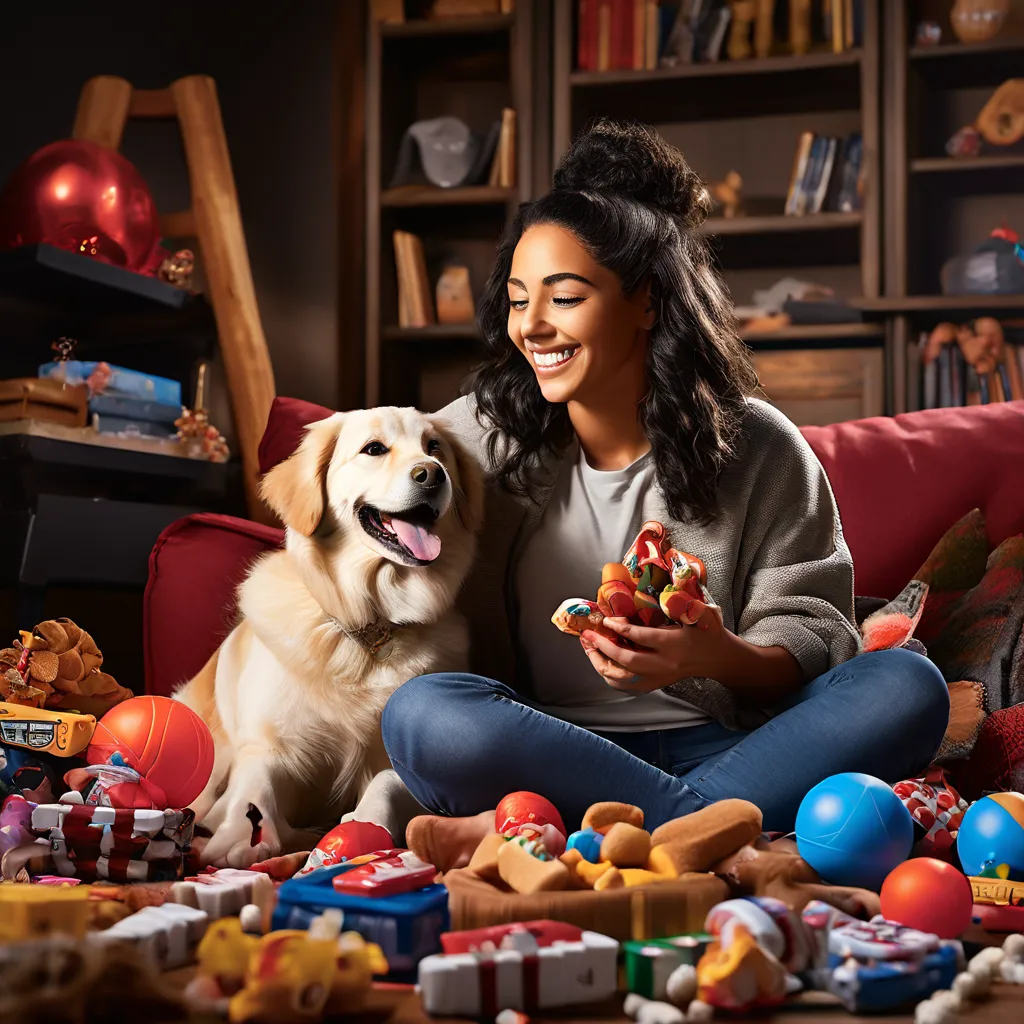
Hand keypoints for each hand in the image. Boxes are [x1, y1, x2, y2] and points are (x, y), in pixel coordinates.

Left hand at [581, 606, 724, 693]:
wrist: (717, 658)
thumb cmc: (707, 632)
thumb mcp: (702, 614)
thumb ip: (683, 605)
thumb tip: (663, 593)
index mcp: (674, 645)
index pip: (642, 638)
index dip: (621, 628)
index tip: (607, 619)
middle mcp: (664, 665)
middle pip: (628, 661)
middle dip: (604, 648)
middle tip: (589, 635)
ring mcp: (658, 678)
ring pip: (623, 678)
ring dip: (602, 664)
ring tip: (589, 648)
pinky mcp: (655, 685)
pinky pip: (626, 686)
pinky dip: (610, 676)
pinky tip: (601, 662)